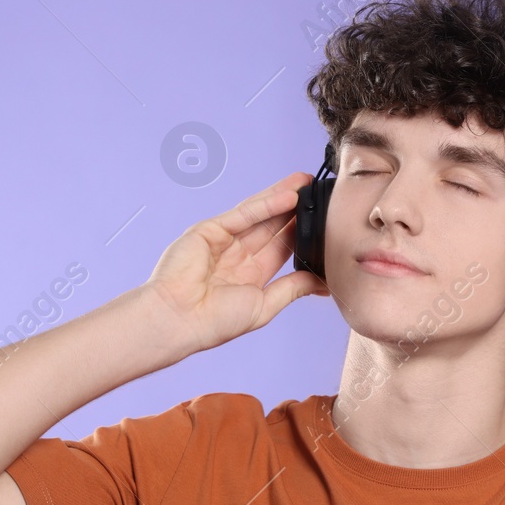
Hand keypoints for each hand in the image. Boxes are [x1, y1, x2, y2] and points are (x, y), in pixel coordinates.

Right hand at [145, 171, 331, 352]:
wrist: (179, 319)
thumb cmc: (215, 322)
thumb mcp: (265, 305)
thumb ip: (292, 289)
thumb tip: (322, 283)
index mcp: (250, 276)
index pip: (281, 248)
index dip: (302, 233)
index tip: (325, 221)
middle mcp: (236, 255)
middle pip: (272, 226)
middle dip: (295, 210)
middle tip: (319, 193)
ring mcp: (222, 240)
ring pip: (259, 214)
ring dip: (283, 197)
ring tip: (307, 182)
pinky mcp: (210, 230)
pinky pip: (243, 214)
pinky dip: (266, 204)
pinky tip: (288, 196)